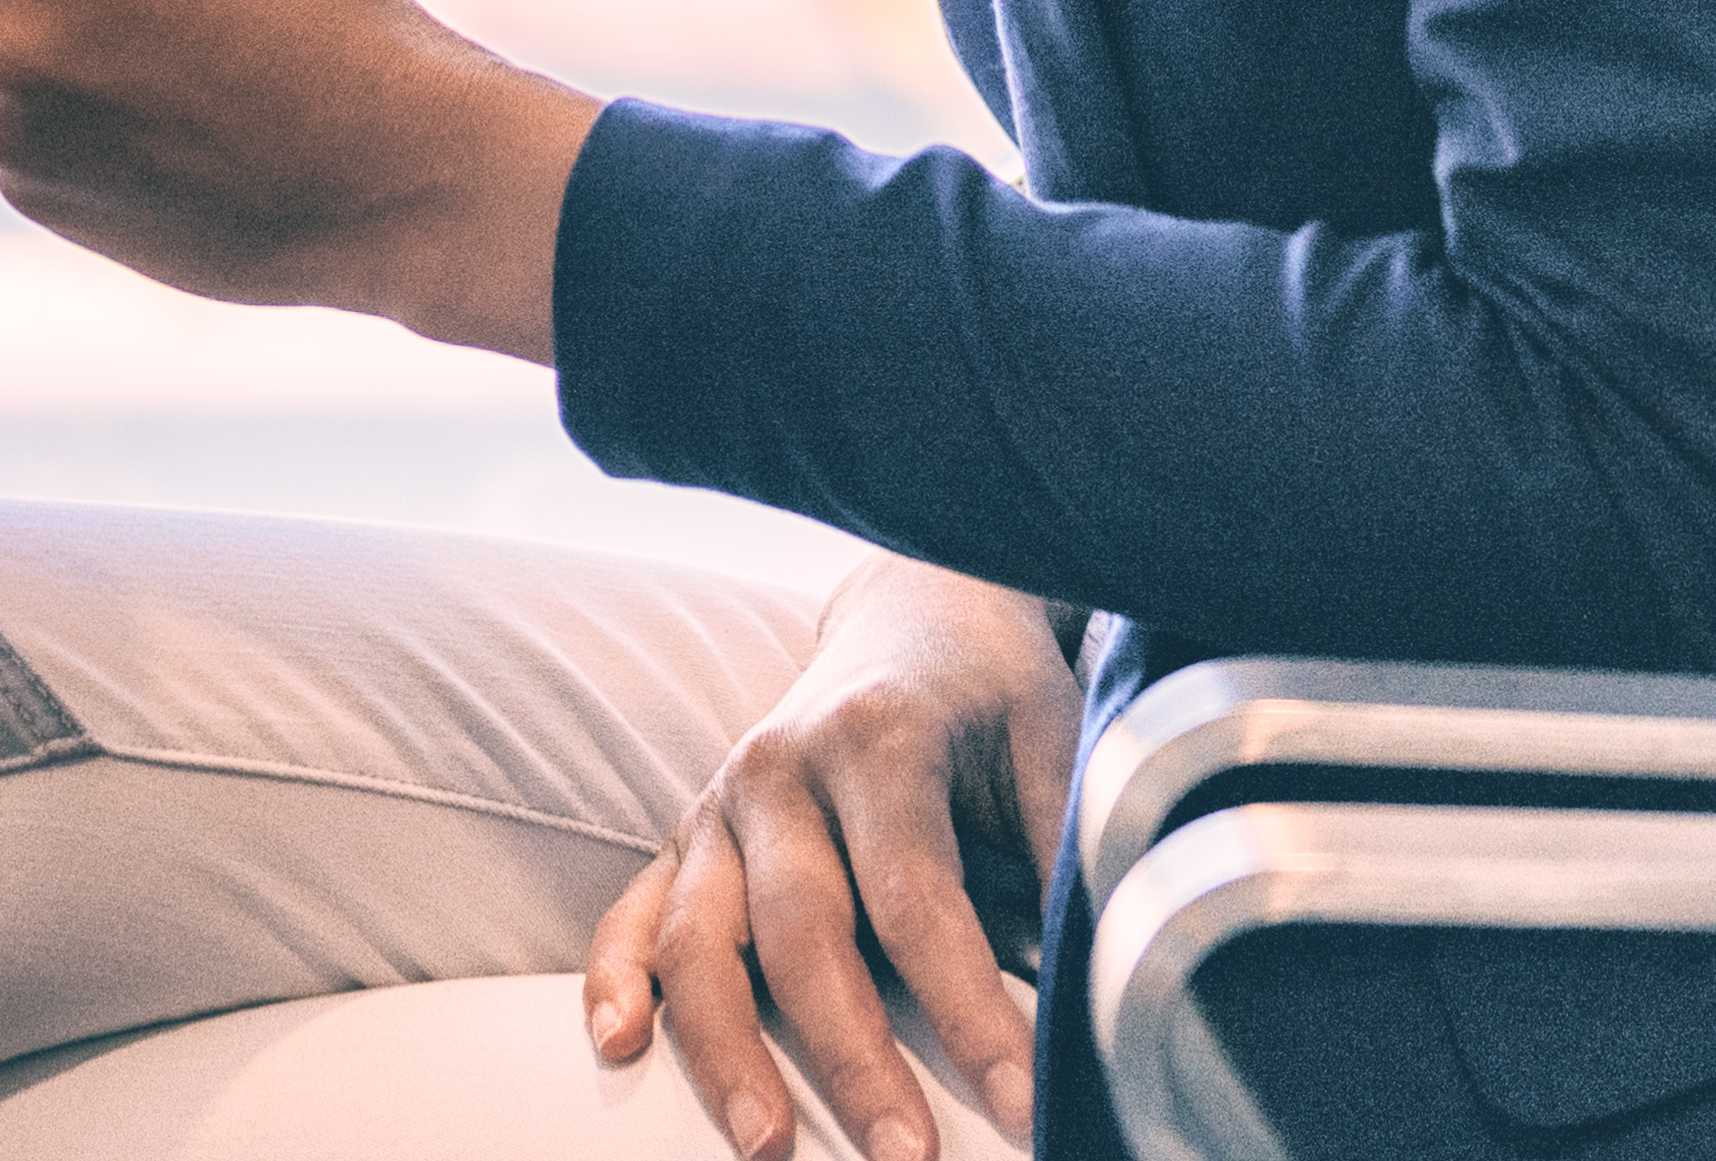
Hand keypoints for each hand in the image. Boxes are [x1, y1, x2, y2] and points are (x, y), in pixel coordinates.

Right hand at [588, 557, 1077, 1160]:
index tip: (1021, 1100)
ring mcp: (719, 804)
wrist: (910, 609)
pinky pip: (633, 912)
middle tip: (902, 1157)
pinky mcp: (685, 832)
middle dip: (852, 1058)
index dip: (970, 1008)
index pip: (920, 899)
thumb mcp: (1054, 734)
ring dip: (726, 1050)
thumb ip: (1066, 845)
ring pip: (700, 938)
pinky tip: (620, 1046)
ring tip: (766, 1145)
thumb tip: (1101, 976)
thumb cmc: (990, 689)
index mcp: (877, 741)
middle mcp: (778, 769)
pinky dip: (614, 977)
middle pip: (804, 934)